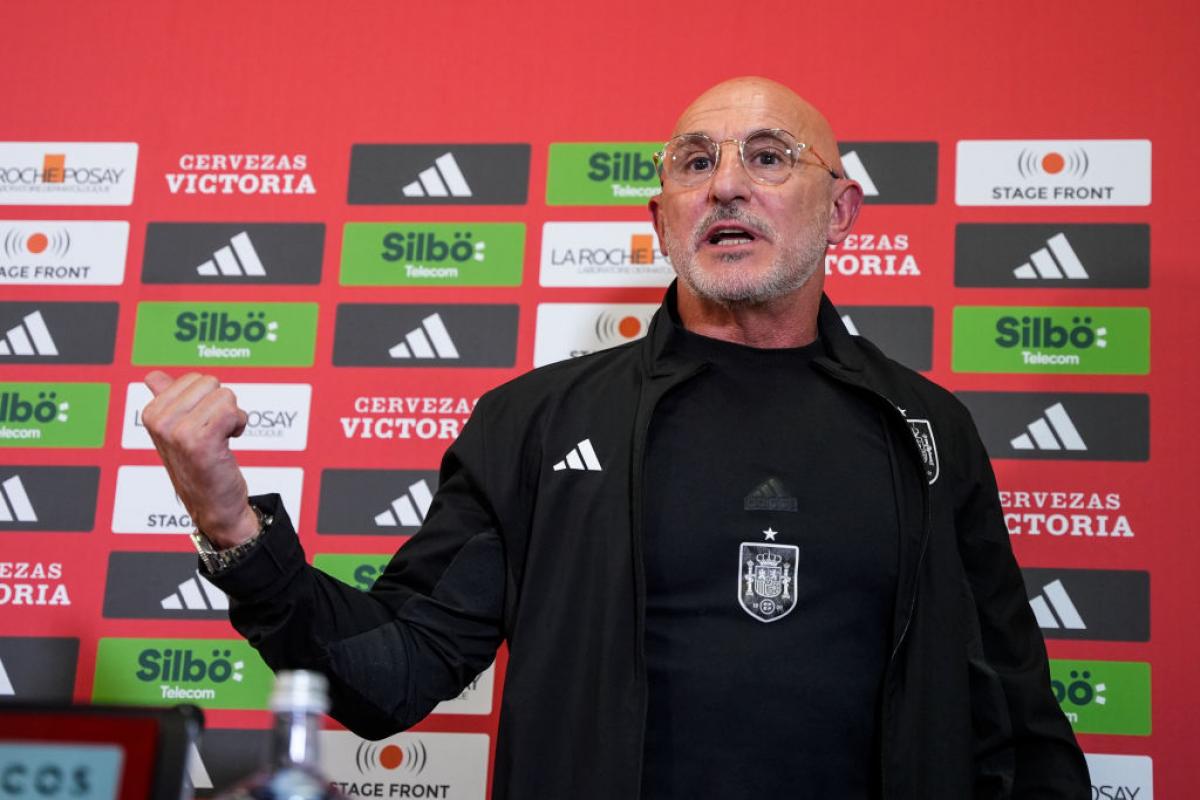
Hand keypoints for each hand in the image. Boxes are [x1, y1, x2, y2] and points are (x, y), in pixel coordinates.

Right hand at [141, 371, 258, 548]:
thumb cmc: (200, 468)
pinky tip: (230, 441)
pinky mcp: (199, 443)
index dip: (207, 398)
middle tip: (215, 432)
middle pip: (210, 382)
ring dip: (233, 416)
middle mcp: (159, 421)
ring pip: (224, 396)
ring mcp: (176, 432)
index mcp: (152, 413)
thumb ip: (167, 402)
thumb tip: (154, 377)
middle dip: (221, 404)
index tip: (201, 423)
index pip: (193, 378)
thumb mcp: (176, 432)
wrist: (214, 507)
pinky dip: (239, 423)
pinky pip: (231, 412)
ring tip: (221, 439)